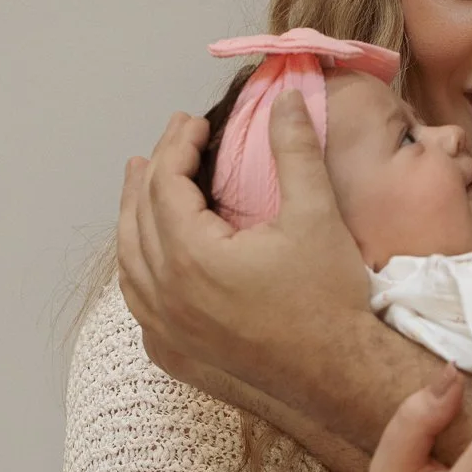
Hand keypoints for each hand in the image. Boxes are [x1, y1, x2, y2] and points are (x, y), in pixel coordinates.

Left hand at [117, 90, 370, 379]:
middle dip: (151, 173)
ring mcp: (167, 328)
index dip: (177, 145)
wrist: (341, 374)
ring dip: (133, 218)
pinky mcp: (178, 351)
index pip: (164, 183)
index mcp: (190, 255)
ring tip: (140, 187)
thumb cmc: (329, 297)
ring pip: (129, 262)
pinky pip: (139, 305)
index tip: (196, 122)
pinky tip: (146, 261)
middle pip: (138, 218)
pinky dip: (136, 270)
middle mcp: (166, 293)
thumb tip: (286, 98)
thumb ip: (294, 149)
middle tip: (171, 142)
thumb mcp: (315, 213)